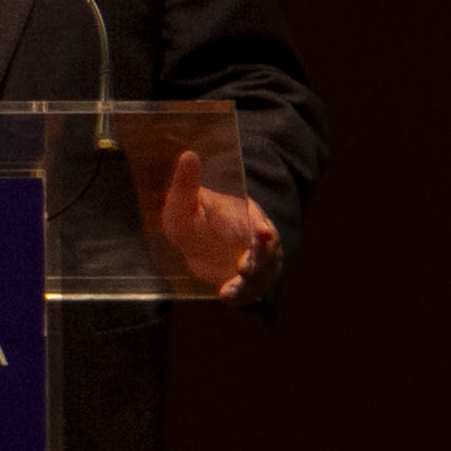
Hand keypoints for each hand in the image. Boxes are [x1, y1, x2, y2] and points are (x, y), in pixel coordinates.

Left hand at [162, 149, 281, 299]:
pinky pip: (246, 289)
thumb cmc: (190, 217)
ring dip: (251, 278)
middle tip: (248, 266)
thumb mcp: (184, 199)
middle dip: (260, 258)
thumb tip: (189, 155)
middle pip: (266, 251)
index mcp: (246, 215)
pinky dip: (238, 293)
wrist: (196, 244)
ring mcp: (254, 261)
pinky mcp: (245, 280)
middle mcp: (256, 239)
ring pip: (259, 271)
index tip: (263, 234)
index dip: (262, 229)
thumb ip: (187, 182)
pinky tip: (225, 295)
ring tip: (235, 284)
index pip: (259, 223)